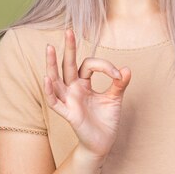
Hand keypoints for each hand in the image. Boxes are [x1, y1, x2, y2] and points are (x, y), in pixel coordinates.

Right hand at [44, 29, 131, 160]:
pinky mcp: (69, 114)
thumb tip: (127, 69)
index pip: (89, 65)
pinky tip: (47, 78)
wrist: (104, 143)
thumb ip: (119, 84)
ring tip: (49, 48)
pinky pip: (55, 102)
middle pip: (67, 65)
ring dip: (52, 65)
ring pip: (56, 80)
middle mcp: (73, 89)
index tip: (118, 74)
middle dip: (68, 48)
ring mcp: (69, 100)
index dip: (104, 66)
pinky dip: (50, 91)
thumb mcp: (115, 99)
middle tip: (68, 30)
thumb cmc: (106, 120)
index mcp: (84, 84)